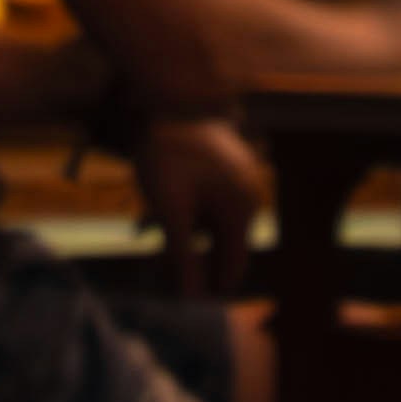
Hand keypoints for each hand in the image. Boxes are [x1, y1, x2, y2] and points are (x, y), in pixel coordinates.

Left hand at [135, 115, 267, 295]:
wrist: (163, 97)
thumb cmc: (168, 153)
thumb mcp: (171, 209)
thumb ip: (182, 255)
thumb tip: (190, 298)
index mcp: (241, 209)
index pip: (234, 267)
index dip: (209, 290)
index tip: (180, 304)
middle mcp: (247, 197)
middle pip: (223, 249)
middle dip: (192, 265)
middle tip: (156, 276)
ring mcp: (237, 181)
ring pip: (213, 228)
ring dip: (186, 243)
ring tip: (152, 247)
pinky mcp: (224, 171)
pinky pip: (209, 208)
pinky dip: (188, 220)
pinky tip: (158, 221)